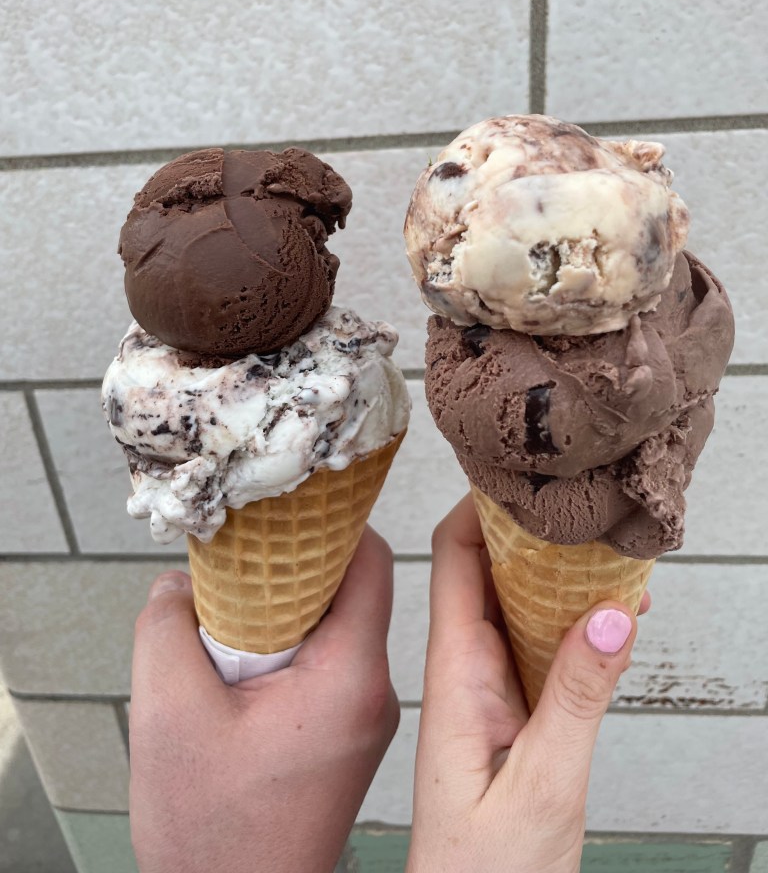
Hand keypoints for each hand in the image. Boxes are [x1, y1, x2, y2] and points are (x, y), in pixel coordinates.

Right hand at [129, 527, 399, 872]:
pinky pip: (325, 666)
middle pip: (350, 592)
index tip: (290, 508)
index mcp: (351, 678)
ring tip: (229, 626)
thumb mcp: (168, 714)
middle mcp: (373, 694)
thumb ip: (168, 628)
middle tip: (240, 565)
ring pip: (333, 629)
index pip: (372, 563)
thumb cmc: (214, 836)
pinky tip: (240, 668)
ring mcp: (363, 719)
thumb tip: (179, 585)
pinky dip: (285, 653)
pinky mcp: (344, 737)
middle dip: (292, 571)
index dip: (333, 523)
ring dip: (283, 616)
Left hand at [407, 495, 648, 872]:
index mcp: (455, 673)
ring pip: (521, 608)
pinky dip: (575, 625)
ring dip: (560, 578)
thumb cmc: (486, 872)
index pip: (454, 558)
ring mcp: (490, 692)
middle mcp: (467, 671)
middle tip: (584, 504)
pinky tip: (613, 617)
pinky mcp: (514, 715)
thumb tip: (610, 612)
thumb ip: (577, 698)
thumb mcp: (544, 783)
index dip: (480, 506)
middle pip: (489, 570)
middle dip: (532, 532)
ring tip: (612, 553)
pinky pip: (542, 649)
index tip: (523, 470)